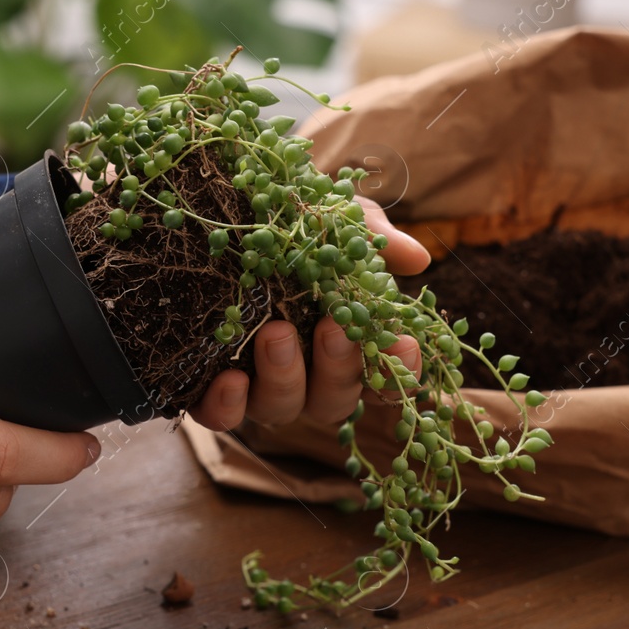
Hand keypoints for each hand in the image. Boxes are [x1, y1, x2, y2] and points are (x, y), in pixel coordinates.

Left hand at [189, 198, 431, 430]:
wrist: (223, 212)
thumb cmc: (289, 225)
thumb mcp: (331, 221)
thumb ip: (369, 240)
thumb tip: (416, 259)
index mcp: (342, 342)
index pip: (382, 376)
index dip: (399, 371)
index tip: (405, 345)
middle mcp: (305, 374)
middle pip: (332, 399)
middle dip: (338, 368)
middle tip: (331, 327)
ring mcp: (259, 385)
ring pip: (281, 408)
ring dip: (284, 378)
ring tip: (275, 333)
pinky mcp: (212, 390)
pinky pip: (222, 416)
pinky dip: (228, 406)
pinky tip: (228, 380)